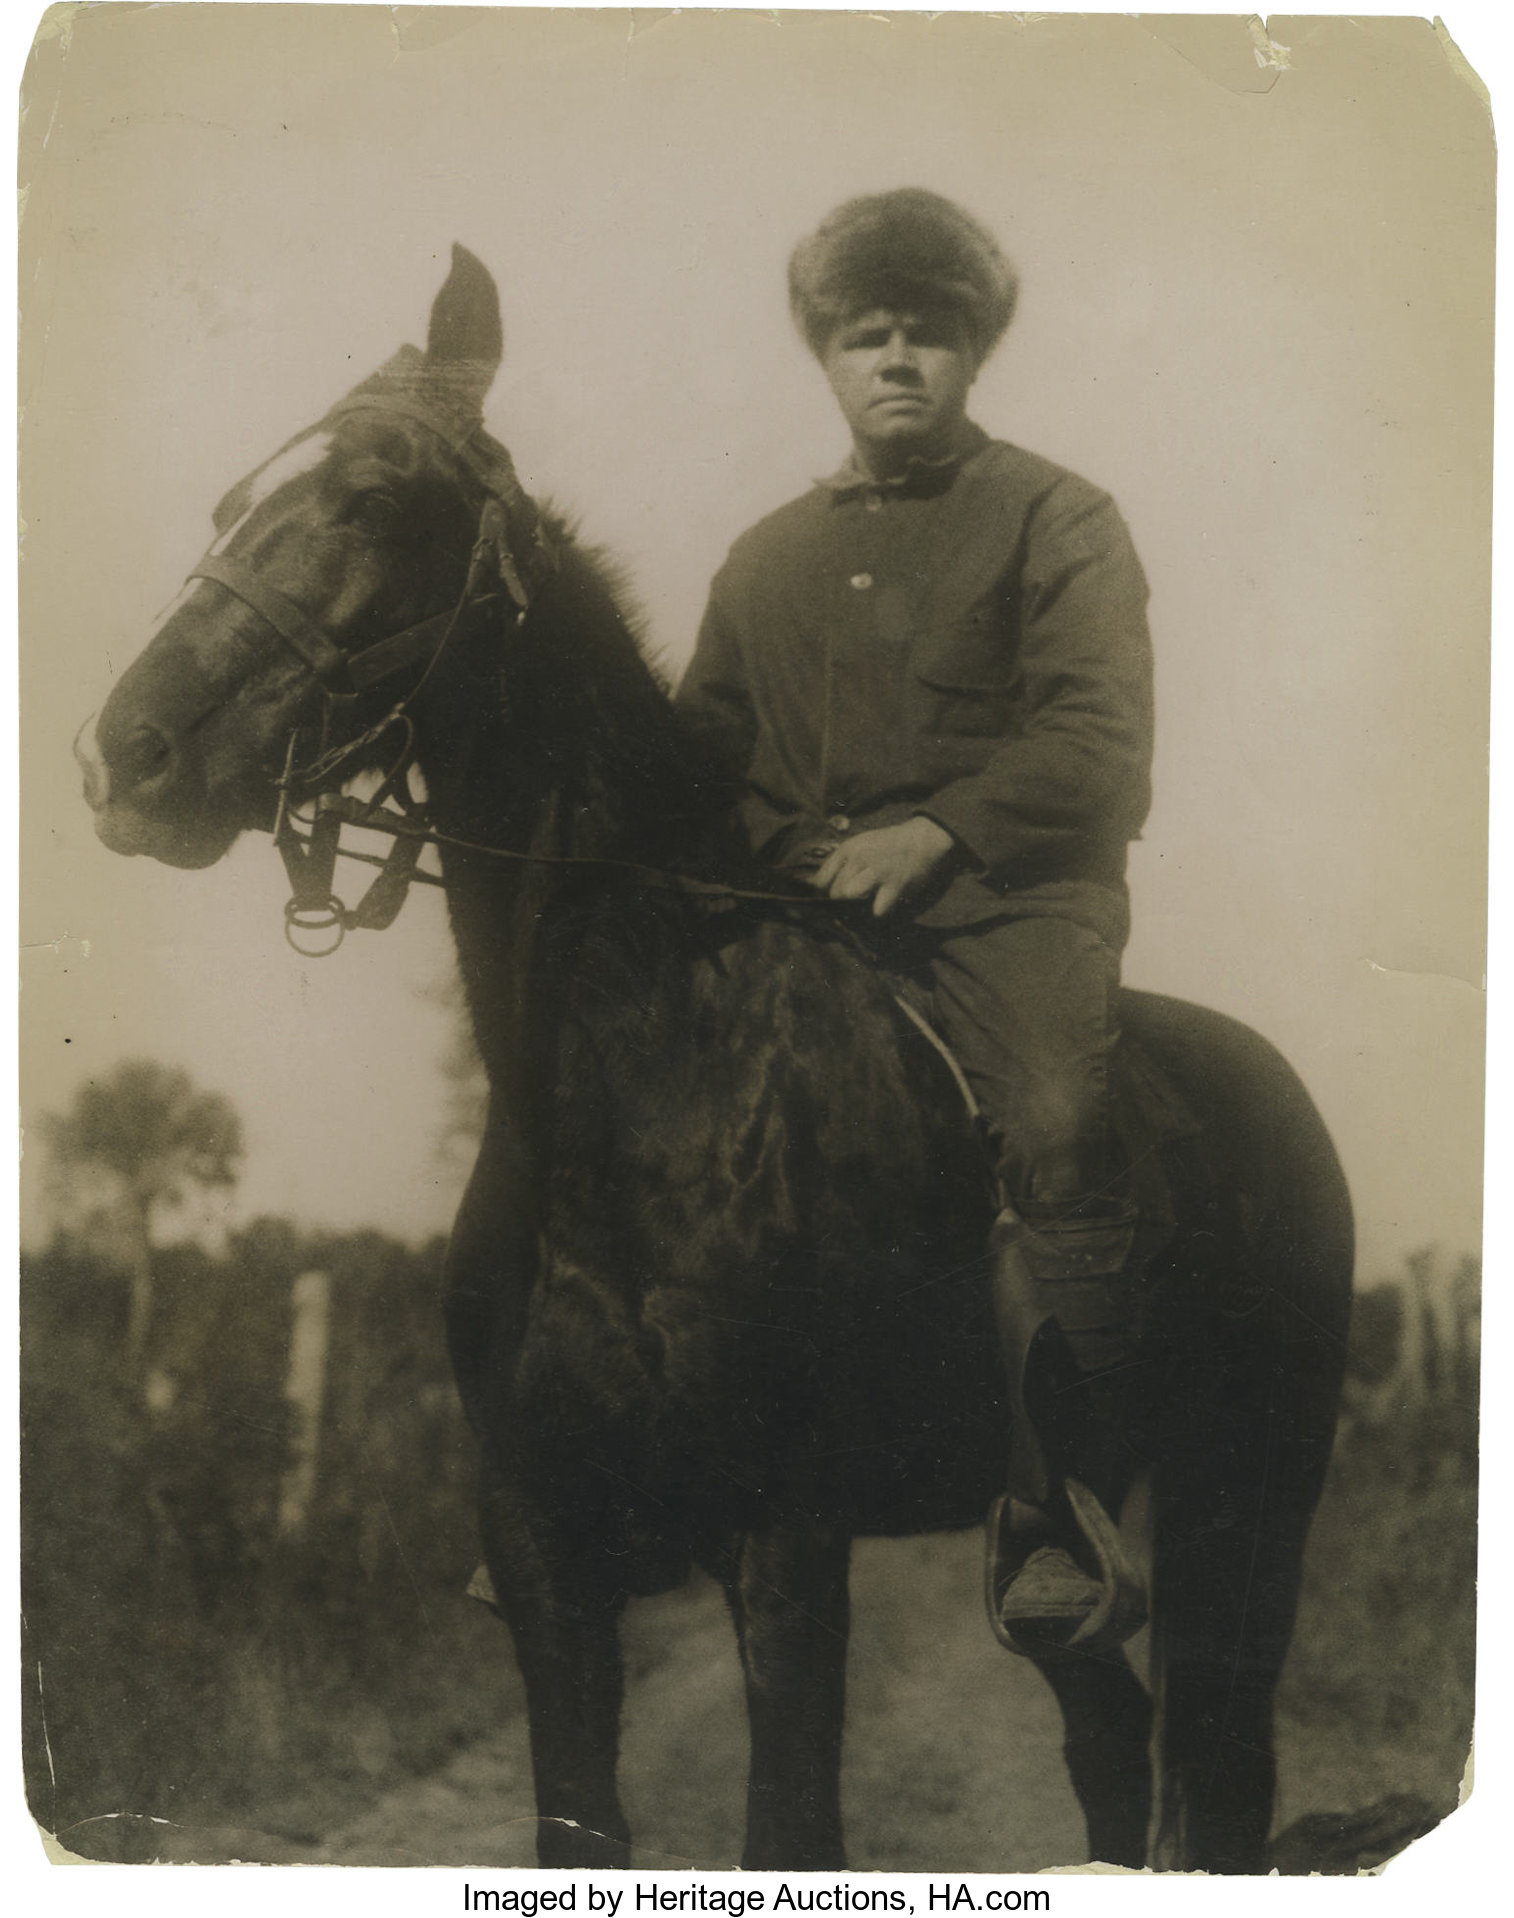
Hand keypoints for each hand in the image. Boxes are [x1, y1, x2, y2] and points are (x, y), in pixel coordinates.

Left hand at [809, 816, 957, 916]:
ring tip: (865, 902)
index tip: (833, 897)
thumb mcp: (860, 844)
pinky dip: (879, 911)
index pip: (821, 880)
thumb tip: (819, 887)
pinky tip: (883, 903)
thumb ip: (840, 862)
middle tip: (855, 900)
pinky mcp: (895, 886)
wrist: (922, 840)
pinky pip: (877, 910)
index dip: (825, 893)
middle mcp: (860, 858)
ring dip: (855, 906)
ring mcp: (877, 871)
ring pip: (849, 896)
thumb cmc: (887, 845)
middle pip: (835, 891)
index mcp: (848, 848)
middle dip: (842, 902)